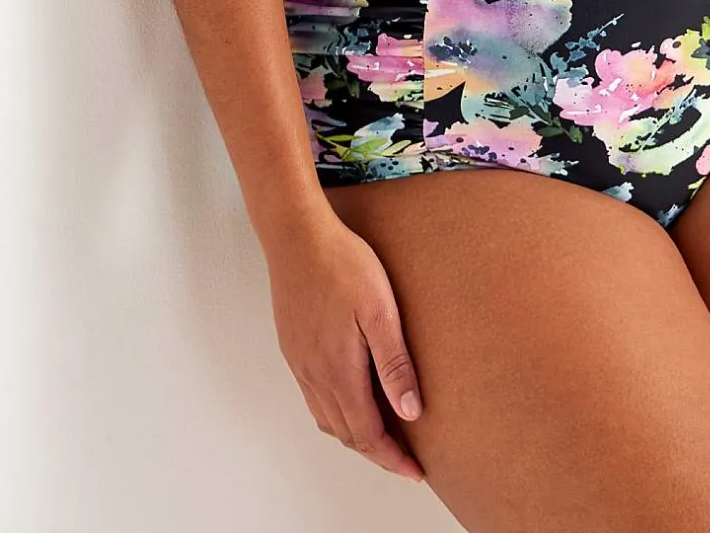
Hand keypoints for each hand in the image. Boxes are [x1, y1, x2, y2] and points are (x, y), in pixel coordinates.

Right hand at [265, 203, 426, 482]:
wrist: (296, 236)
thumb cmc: (342, 264)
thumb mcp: (380, 310)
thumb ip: (394, 363)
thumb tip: (411, 412)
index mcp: (339, 370)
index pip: (368, 434)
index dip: (393, 458)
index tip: (416, 472)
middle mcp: (314, 374)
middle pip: (347, 434)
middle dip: (378, 453)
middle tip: (406, 461)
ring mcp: (300, 363)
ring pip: (328, 419)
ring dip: (356, 436)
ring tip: (384, 437)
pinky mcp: (293, 348)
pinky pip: (314, 399)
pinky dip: (336, 414)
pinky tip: (351, 401)